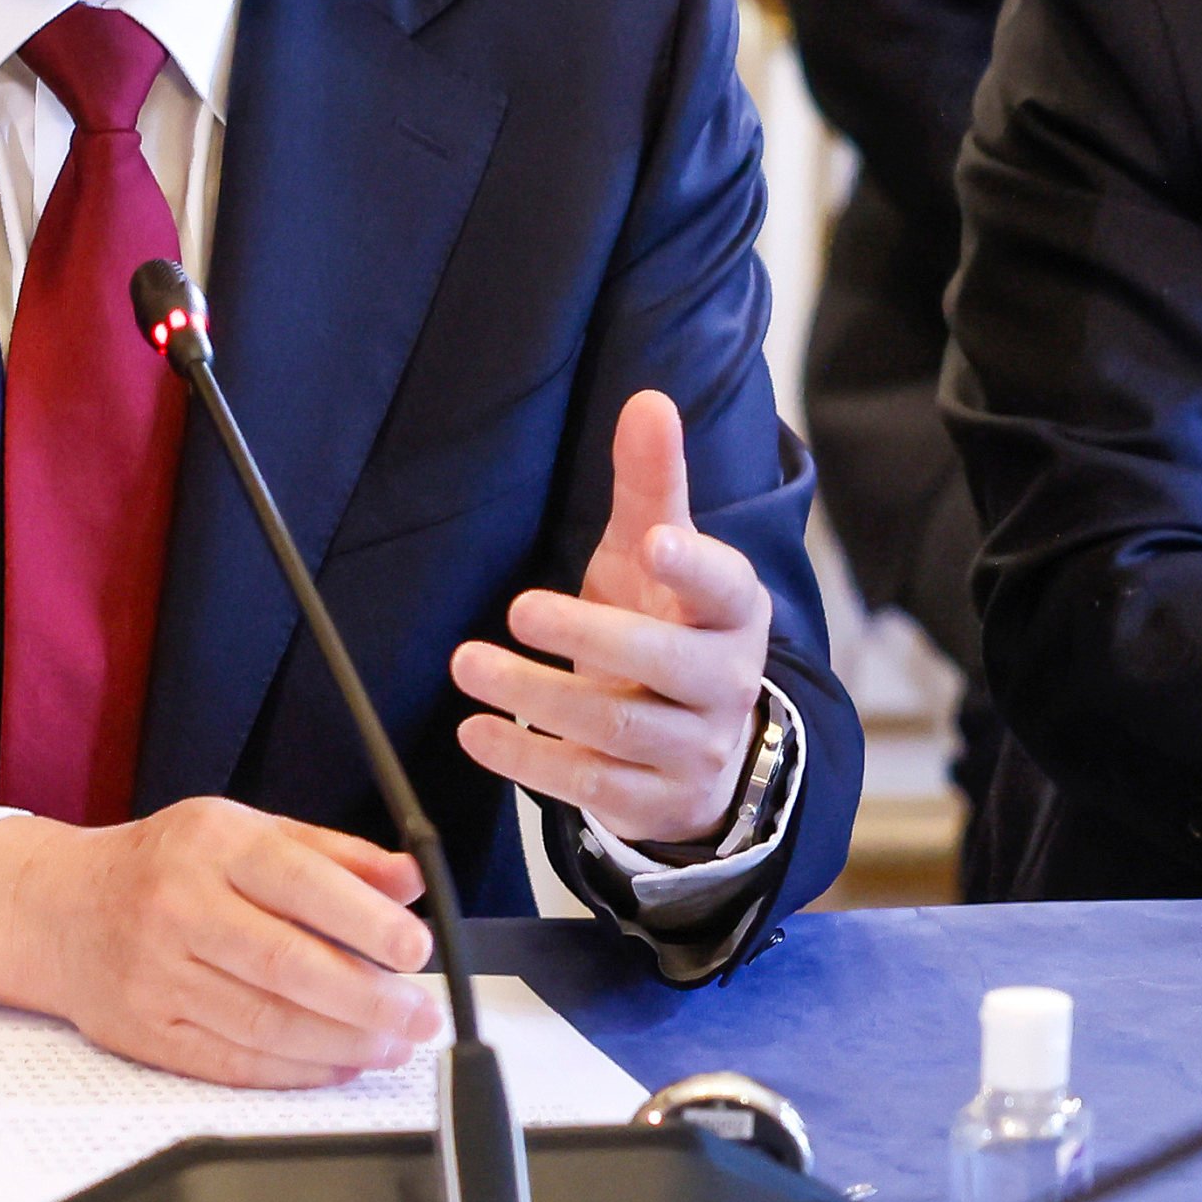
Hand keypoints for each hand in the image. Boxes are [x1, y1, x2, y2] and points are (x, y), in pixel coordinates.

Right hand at [0, 800, 449, 1087]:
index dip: (366, 921)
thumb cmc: (164, 866)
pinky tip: (337, 1064)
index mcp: (213, 845)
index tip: (415, 949)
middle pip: (286, 965)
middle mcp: (180, 907)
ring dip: (342, 1042)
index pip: (300, 882)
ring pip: (264, 1023)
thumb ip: (333, 854)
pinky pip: (231, 1062)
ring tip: (391, 1044)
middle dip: (367, 999)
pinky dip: (294, 1070)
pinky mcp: (144, 1031)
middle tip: (418, 1015)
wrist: (56, 909)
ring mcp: (157, 975)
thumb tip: (409, 879)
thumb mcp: (246, 831)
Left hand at [448, 390, 771, 853]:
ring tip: (469, 664)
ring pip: (617, 728)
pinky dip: (527, 758)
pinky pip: (589, 785)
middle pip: (665, 663)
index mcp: (733, 613)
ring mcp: (694, 748)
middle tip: (517, 608)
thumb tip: (649, 400)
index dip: (694, 566)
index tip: (653, 541)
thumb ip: (651, 483)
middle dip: (589, 636)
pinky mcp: (655, 801)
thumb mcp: (656, 554)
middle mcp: (725, 682)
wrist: (696, 744)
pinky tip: (476, 731)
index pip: (726, 586)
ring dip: (536, 696)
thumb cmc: (665, 624)